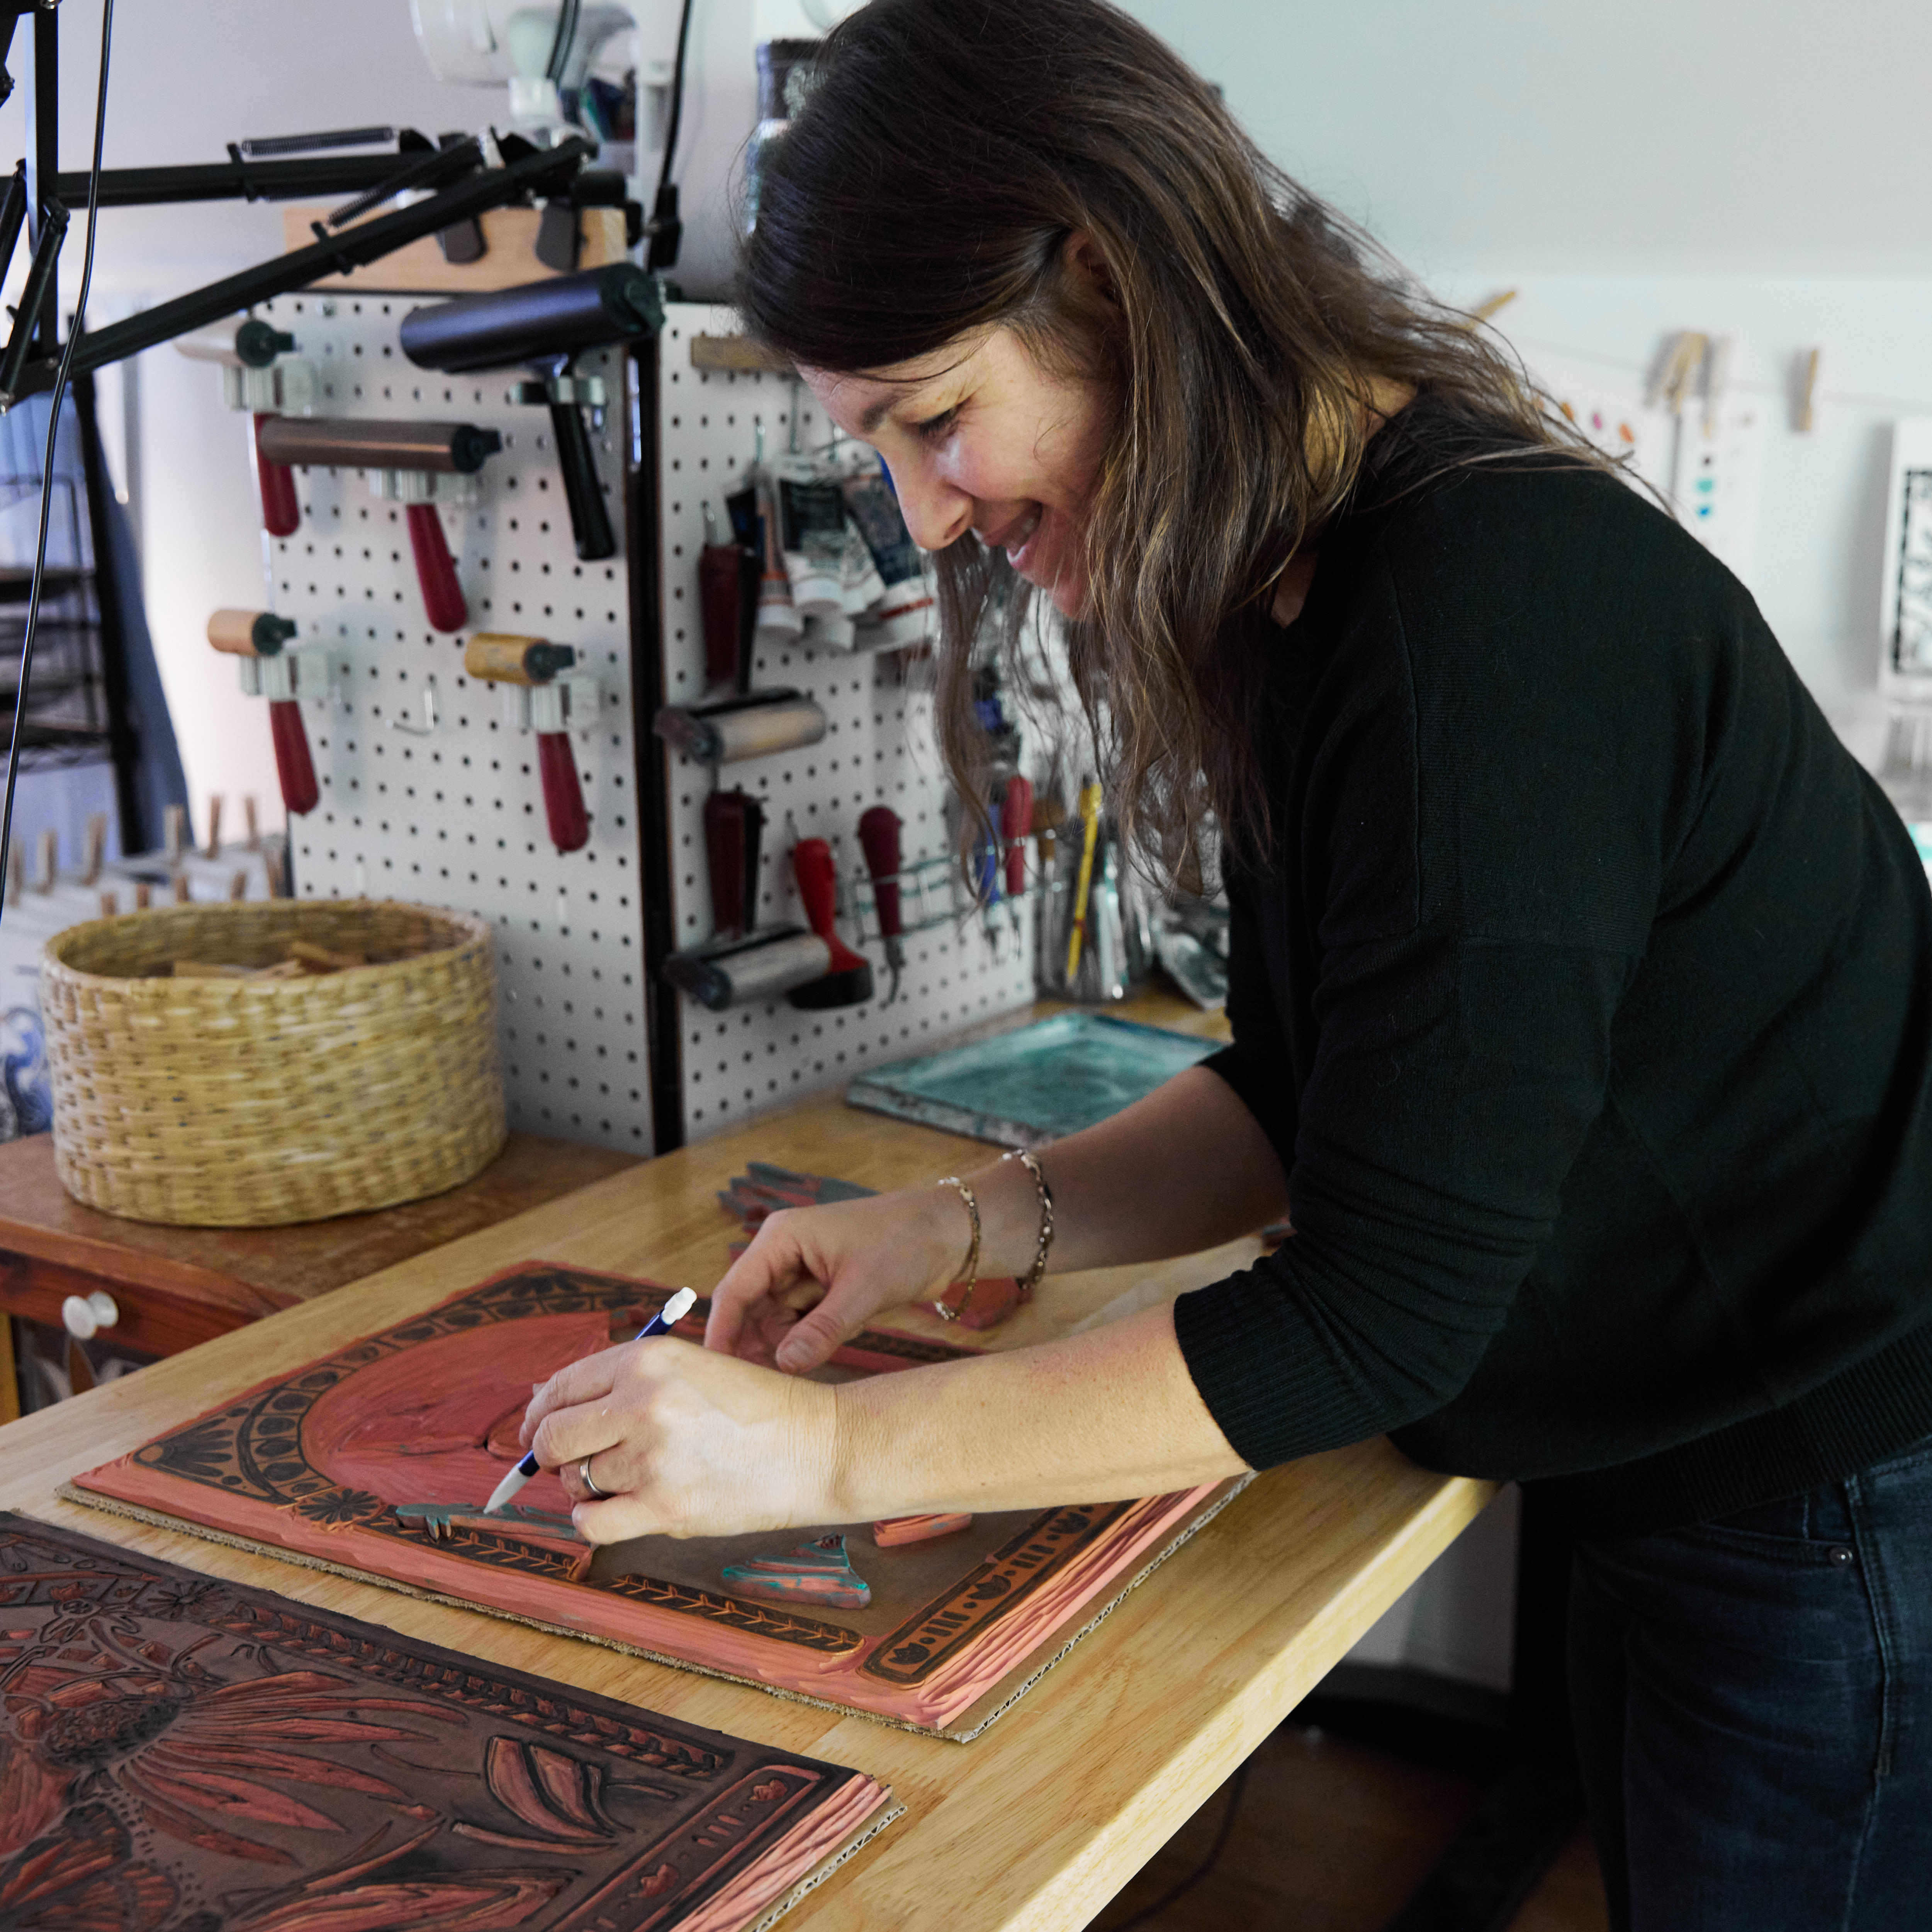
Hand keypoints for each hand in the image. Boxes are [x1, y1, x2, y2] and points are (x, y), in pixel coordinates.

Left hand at [518, 1335, 832, 1543]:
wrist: (818, 1444)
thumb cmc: (756, 1407)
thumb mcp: (691, 1368)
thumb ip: (625, 1381)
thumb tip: (545, 1402)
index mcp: (648, 1360)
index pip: (561, 1386)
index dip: (540, 1414)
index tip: (537, 1432)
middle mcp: (643, 1403)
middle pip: (554, 1437)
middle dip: (553, 1454)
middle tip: (576, 1463)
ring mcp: (652, 1458)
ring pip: (578, 1481)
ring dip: (593, 1486)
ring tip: (635, 1479)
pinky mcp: (665, 1508)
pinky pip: (592, 1524)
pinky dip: (593, 1522)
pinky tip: (617, 1511)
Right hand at [705, 1187, 968, 1372]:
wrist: (950, 1234)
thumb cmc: (907, 1242)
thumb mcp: (864, 1288)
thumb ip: (823, 1329)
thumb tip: (784, 1365)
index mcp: (782, 1238)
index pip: (735, 1289)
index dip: (721, 1332)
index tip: (713, 1374)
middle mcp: (785, 1254)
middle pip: (749, 1310)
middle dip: (752, 1347)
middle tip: (752, 1393)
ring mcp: (803, 1274)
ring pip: (774, 1323)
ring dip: (779, 1351)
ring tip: (782, 1387)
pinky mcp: (823, 1292)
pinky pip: (799, 1326)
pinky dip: (803, 1347)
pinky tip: (811, 1364)